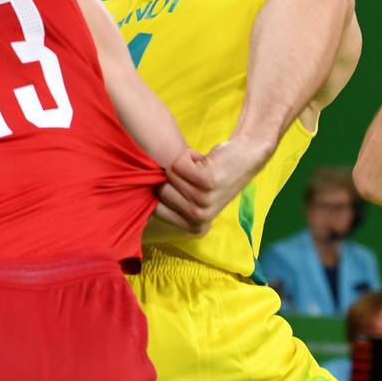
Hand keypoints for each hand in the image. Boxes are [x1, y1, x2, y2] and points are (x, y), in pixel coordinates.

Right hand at [154, 138, 269, 235]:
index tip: (185, 187)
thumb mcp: (194, 198)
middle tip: (197, 176)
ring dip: (183, 165)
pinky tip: (205, 161)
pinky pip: (177, 163)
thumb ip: (171, 203)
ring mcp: (203, 200)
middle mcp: (199, 217)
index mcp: (194, 225)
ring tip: (202, 168)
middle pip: (160, 190)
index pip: (156, 208)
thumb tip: (136, 195)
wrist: (245, 156)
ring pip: (168, 174)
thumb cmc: (215, 176)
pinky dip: (188, 155)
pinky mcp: (206, 181)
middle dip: (174, 177)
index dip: (165, 190)